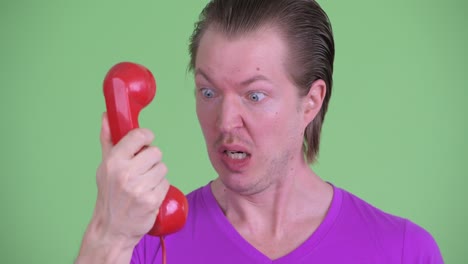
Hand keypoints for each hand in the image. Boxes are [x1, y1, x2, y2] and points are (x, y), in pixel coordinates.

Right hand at [95, 113, 169, 243]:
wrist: (112, 228)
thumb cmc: (109, 194)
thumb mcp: (105, 166)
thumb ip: (108, 139)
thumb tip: (106, 116)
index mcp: (114, 161)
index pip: (140, 135)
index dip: (146, 137)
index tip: (145, 141)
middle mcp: (126, 173)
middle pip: (156, 152)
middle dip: (151, 160)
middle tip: (141, 170)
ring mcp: (139, 188)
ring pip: (163, 168)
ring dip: (156, 175)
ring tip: (143, 184)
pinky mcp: (152, 200)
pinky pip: (166, 183)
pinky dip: (160, 188)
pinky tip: (148, 194)